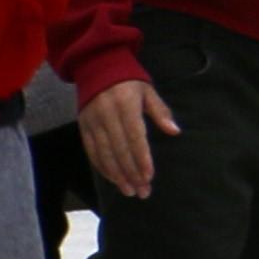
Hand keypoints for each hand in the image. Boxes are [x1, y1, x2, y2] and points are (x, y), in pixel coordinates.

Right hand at [78, 78, 180, 196]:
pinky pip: (92, 152)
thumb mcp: (147, 91)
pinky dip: (103, 168)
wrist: (97, 67)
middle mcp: (107, 115)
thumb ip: (160, 112)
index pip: (134, 137)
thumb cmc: (128, 81)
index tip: (149, 176)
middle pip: (120, 150)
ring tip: (129, 191)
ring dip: (117, 175)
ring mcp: (93, 122)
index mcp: (125, 105)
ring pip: (105, 154)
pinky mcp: (84, 127)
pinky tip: (113, 179)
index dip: (141, 158)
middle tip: (142, 191)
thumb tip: (174, 131)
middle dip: (131, 173)